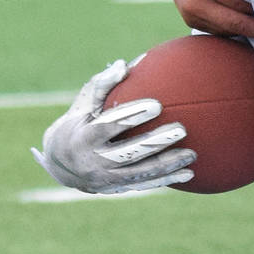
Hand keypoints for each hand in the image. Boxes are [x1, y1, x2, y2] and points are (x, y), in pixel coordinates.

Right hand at [31, 60, 194, 193]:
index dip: (132, 116)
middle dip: (156, 142)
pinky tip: (189, 173)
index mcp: (83, 137)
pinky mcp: (116, 188)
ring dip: (167, 164)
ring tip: (192, 153)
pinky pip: (144, 185)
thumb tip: (124, 64)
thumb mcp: (83, 103)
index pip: (109, 127)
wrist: (60, 163)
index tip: (157, 104)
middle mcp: (93, 162)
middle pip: (128, 153)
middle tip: (182, 129)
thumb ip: (103, 84)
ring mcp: (105, 179)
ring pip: (140, 172)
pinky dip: (166, 180)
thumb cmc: (79, 122)